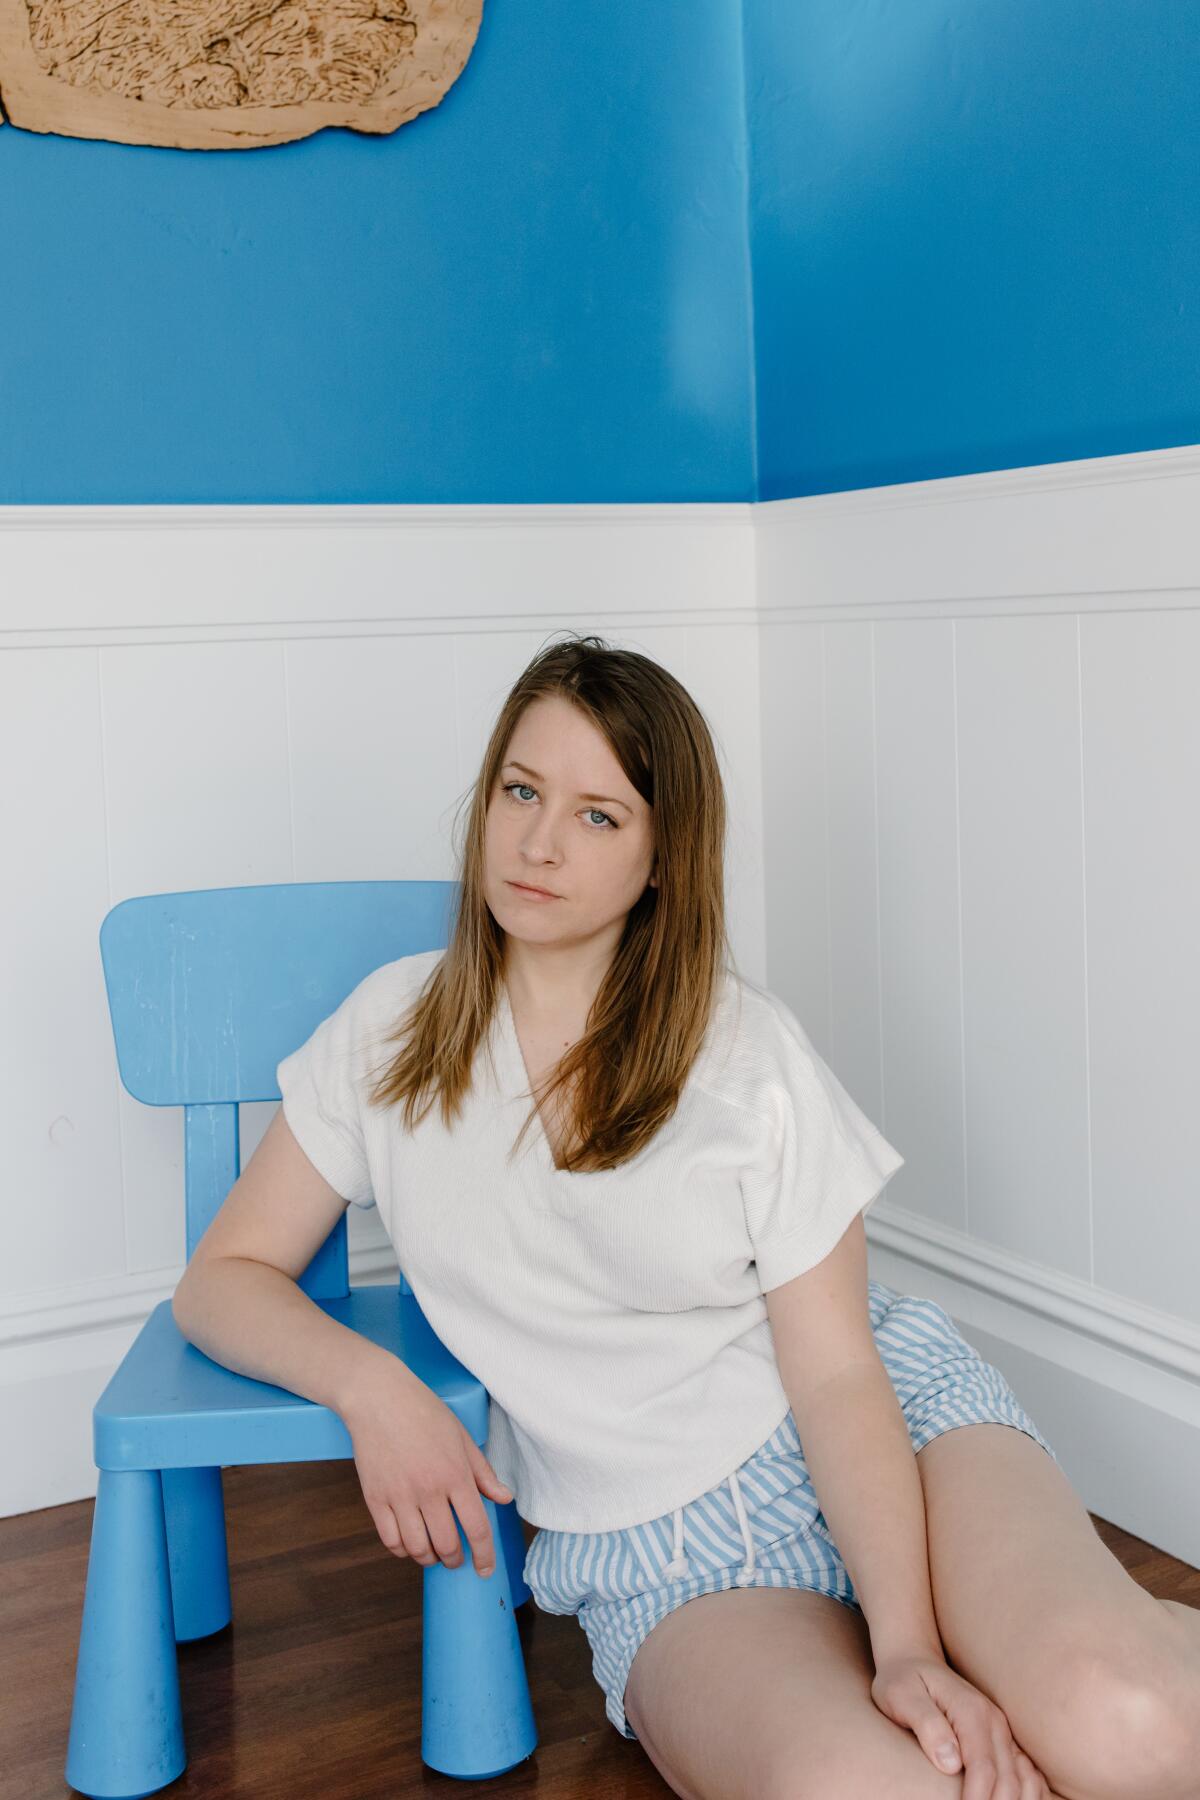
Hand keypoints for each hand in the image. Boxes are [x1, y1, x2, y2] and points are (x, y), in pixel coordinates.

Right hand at [343, 1363, 513, 1578]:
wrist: (378, 1397)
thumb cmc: (423, 1412)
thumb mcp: (462, 1437)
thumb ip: (483, 1472)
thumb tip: (504, 1498)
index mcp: (455, 1474)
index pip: (477, 1528)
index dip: (485, 1555)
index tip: (485, 1570)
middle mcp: (428, 1490)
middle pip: (447, 1545)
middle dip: (455, 1560)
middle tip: (457, 1559)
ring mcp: (399, 1496)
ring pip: (417, 1548)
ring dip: (429, 1559)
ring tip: (434, 1554)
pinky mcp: (375, 1498)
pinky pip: (390, 1540)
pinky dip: (402, 1550)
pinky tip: (409, 1544)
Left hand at [871, 1652, 1053, 1795]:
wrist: (913, 1658)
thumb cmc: (902, 1680)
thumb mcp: (901, 1696)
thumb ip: (927, 1725)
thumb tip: (950, 1763)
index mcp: (971, 1712)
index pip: (983, 1769)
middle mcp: (993, 1721)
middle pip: (1008, 1780)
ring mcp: (1001, 1729)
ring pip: (1024, 1778)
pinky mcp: (1001, 1737)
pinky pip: (1027, 1771)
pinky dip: (1028, 1792)